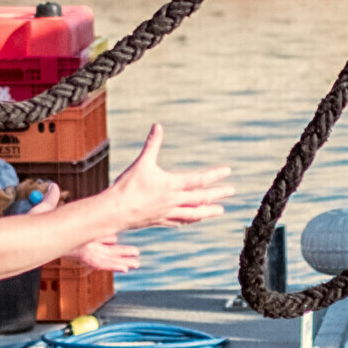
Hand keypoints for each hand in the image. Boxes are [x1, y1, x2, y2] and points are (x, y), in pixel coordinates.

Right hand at [108, 124, 230, 230]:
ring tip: (220, 211)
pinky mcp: (160, 221)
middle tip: (232, 191)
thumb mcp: (142, 162)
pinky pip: (180, 222)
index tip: (227, 171)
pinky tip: (194, 219)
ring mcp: (168, 213)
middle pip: (201, 198)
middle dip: (217, 194)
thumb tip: (157, 125)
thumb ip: (152, 144)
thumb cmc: (127, 187)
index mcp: (171, 185)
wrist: (115, 211)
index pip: (198, 180)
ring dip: (208, 211)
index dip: (214, 176)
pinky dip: (190, 220)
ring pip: (194, 214)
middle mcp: (173, 200)